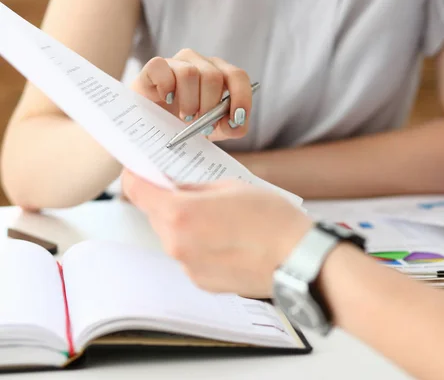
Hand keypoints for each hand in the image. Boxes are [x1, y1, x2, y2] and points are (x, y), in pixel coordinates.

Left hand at [122, 170, 311, 296]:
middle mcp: (177, 244)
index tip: (139, 172)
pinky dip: (199, 246)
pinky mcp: (202, 282)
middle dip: (168, 202)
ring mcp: (189, 266)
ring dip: (185, 226)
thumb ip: (196, 188)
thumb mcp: (232, 187)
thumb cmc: (272, 219)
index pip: (137, 191)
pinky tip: (227, 240)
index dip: (135, 177)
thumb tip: (176, 188)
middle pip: (155, 215)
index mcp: (181, 214)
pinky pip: (189, 257)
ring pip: (173, 237)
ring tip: (220, 220)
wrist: (297, 259)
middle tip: (193, 193)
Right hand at [130, 49, 251, 141]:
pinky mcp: (155, 66)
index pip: (238, 76)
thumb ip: (233, 127)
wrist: (156, 127)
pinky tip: (166, 100)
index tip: (237, 118)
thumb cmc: (190, 124)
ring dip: (189, 102)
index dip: (241, 97)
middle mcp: (201, 63)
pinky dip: (166, 88)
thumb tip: (235, 122)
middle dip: (210, 106)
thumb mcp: (216, 130)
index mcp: (221, 74)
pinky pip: (162, 68)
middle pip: (213, 77)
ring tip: (185, 116)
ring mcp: (178, 62)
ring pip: (190, 73)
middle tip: (202, 124)